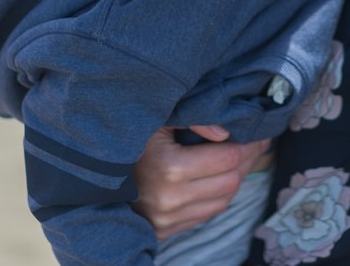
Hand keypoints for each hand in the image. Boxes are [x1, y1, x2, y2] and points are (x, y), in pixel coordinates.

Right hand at [133, 125, 270, 238]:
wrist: (94, 175)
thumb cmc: (131, 140)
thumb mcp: (158, 119)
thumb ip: (193, 119)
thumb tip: (225, 132)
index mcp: (169, 168)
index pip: (228, 158)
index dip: (247, 143)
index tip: (255, 131)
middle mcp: (170, 198)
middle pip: (231, 181)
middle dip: (247, 159)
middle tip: (255, 142)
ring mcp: (168, 219)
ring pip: (224, 201)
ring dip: (237, 178)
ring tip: (240, 158)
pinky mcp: (166, 230)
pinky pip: (207, 214)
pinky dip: (219, 195)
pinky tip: (220, 176)